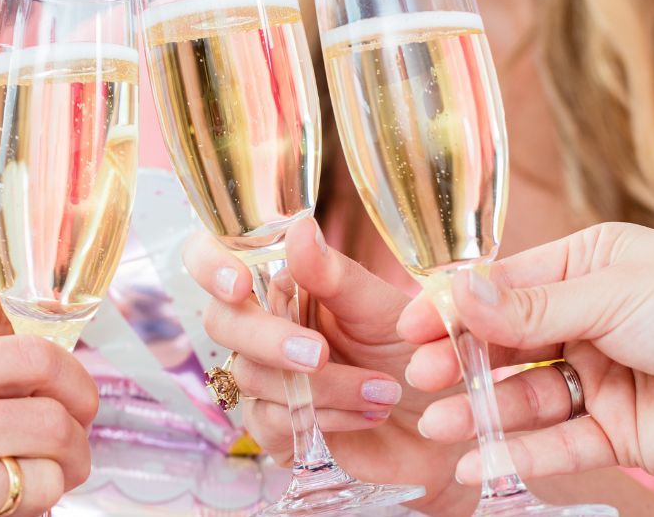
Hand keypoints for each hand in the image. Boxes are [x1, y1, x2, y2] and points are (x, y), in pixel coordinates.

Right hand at [185, 218, 483, 513]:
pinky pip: (272, 421)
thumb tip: (299, 226)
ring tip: (383, 391)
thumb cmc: (413, 355)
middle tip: (320, 354)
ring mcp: (263, 378)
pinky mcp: (273, 428)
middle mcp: (261, 325)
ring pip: (250, 376)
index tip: (238, 284)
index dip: (210, 265)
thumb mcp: (381, 308)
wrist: (444, 426)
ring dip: (322, 387)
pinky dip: (325, 418)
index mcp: (280, 283)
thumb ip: (333, 274)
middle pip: (222, 322)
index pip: (211, 258)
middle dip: (269, 339)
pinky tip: (367, 415)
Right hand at [398, 222, 653, 481]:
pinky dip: (522, 453)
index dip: (455, 308)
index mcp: (585, 268)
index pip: (503, 287)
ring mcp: (602, 377)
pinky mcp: (619, 432)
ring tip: (439, 426)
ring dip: (482, 413)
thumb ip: (531, 307)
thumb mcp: (611, 294)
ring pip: (527, 398)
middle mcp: (587, 320)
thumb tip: (459, 296)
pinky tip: (480, 462)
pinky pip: (562, 443)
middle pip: (507, 345)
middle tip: (422, 378)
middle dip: (463, 362)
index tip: (408, 326)